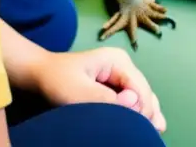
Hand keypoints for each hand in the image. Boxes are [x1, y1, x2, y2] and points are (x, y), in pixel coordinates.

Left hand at [33, 47, 165, 132]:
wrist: (39, 74)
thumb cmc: (56, 80)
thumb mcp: (76, 90)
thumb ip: (104, 98)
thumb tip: (133, 105)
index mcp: (118, 61)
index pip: (139, 87)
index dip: (142, 108)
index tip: (137, 128)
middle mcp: (124, 66)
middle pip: (144, 91)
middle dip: (148, 112)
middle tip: (148, 134)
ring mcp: (120, 75)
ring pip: (142, 96)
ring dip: (148, 113)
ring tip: (155, 132)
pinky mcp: (114, 85)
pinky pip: (133, 99)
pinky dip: (141, 111)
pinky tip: (152, 124)